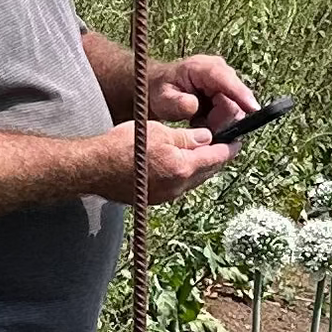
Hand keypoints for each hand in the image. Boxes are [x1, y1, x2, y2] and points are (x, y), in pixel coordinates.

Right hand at [94, 120, 236, 203]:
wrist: (92, 168)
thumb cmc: (121, 146)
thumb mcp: (158, 131)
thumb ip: (187, 137)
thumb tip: (206, 138)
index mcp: (182, 167)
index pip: (216, 158)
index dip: (230, 147)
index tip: (238, 140)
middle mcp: (177, 186)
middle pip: (207, 172)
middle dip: (217, 157)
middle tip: (223, 144)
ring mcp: (166, 196)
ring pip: (193, 180)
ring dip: (200, 167)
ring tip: (201, 152)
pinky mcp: (154, 199)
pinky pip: (178, 186)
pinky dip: (184, 174)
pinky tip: (178, 164)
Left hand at [146, 52, 258, 130]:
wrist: (161, 88)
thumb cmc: (162, 91)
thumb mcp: (163, 99)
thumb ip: (176, 103)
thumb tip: (193, 105)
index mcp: (202, 67)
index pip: (226, 79)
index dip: (241, 94)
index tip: (252, 108)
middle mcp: (219, 70)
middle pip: (234, 100)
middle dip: (219, 118)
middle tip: (199, 123)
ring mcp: (226, 80)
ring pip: (235, 109)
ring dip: (218, 121)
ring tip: (198, 119)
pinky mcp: (229, 90)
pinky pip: (233, 111)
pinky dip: (219, 120)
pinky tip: (204, 118)